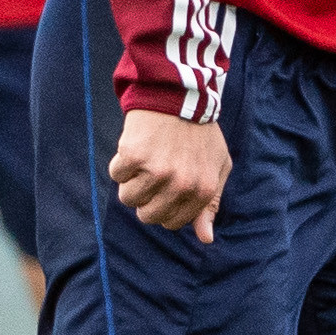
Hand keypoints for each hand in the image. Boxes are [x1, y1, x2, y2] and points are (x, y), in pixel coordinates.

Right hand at [109, 108, 229, 240]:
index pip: (172, 222)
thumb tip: (205, 239)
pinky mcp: (134, 156)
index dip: (164, 208)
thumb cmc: (201, 133)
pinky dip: (121, 162)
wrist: (180, 96)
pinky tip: (136, 146)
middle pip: (148, 215)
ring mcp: (156, 171)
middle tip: (152, 175)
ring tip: (145, 160)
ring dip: (132, 181)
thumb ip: (211, 204)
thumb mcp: (218, 167)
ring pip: (128, 198)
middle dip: (147, 199)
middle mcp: (180, 185)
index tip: (164, 190)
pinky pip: (116, 174)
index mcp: (203, 190)